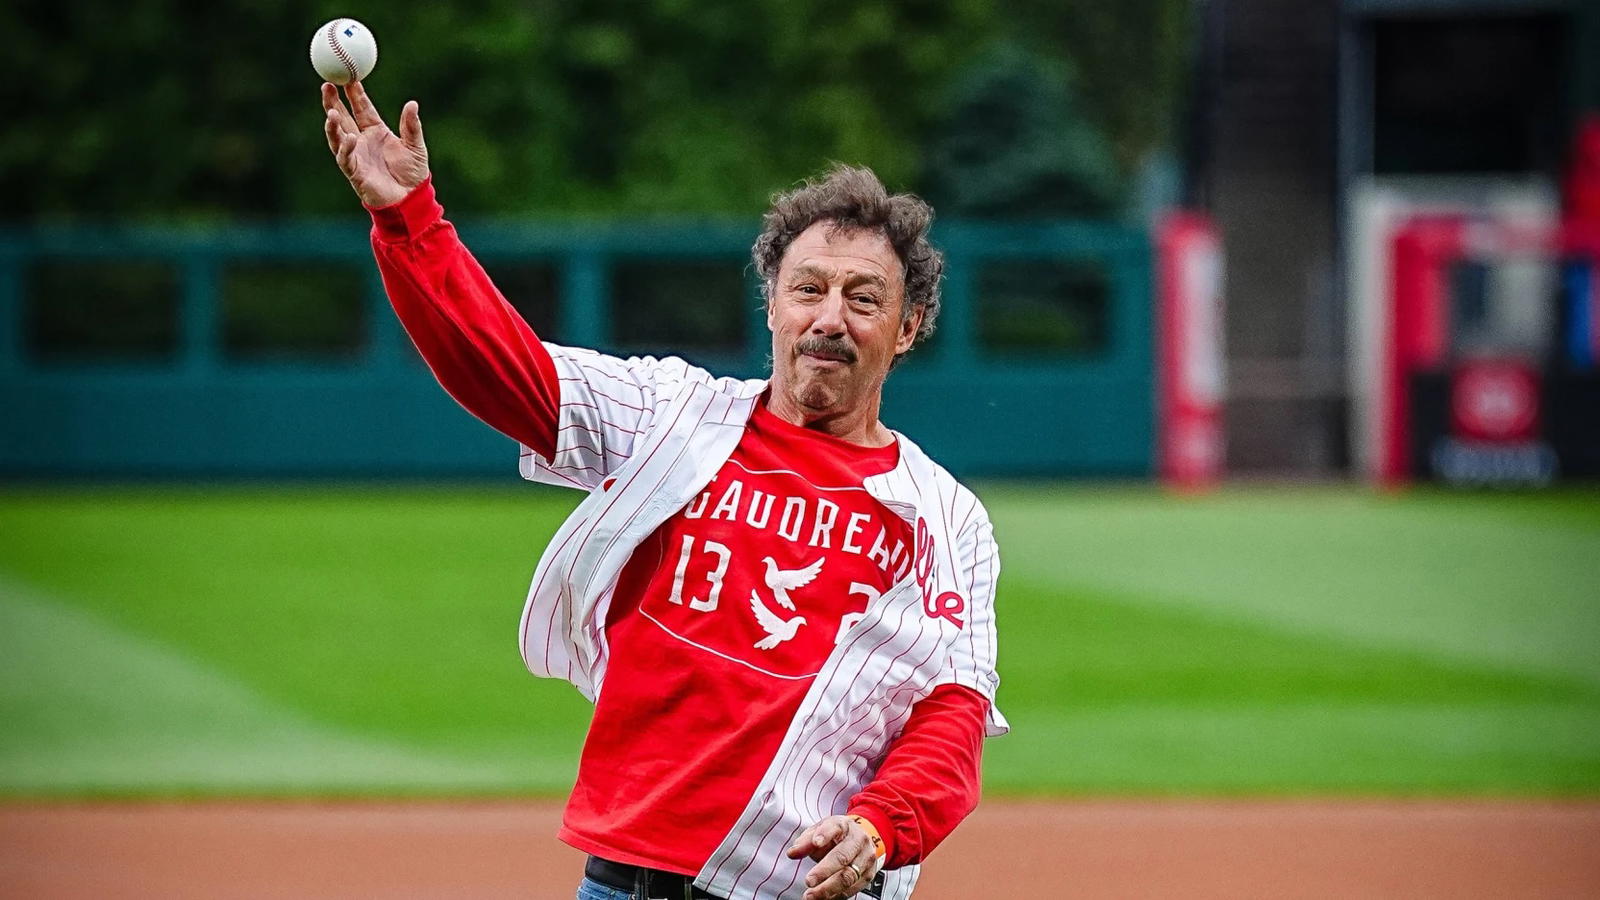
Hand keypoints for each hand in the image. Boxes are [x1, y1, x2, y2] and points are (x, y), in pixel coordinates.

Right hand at [321, 81, 428, 207]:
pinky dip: (345, 147)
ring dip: (332, 124)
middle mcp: (362, 141)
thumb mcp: (416, 146)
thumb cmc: (413, 174)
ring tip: (330, 111)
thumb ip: (412, 126)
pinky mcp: (355, 172)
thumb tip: (412, 103)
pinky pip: (345, 158)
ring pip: (337, 136)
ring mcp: (356, 156)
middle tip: (326, 84)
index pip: (362, 108)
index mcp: (376, 131)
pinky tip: (348, 137)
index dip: (354, 93)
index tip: (349, 76)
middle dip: (333, 102)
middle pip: (343, 117)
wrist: (411, 200)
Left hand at [785, 815, 879, 899]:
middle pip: (843, 857)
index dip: (825, 834)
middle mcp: (859, 840)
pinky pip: (852, 889)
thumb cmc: (836, 835)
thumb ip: (805, 842)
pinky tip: (823, 898)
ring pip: (848, 876)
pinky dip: (836, 895)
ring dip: (828, 888)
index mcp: (844, 825)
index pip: (835, 827)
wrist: (860, 839)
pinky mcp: (868, 874)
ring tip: (811, 895)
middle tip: (808, 881)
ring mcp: (866, 858)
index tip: (815, 843)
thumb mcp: (819, 831)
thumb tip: (793, 853)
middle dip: (824, 871)